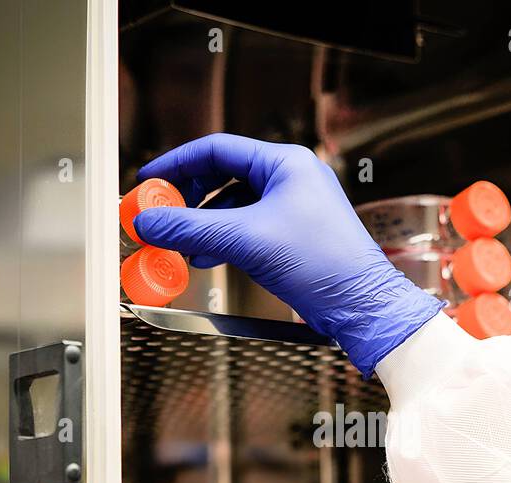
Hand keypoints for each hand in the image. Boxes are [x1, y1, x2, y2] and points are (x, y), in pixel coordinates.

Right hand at [134, 134, 442, 377]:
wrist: (362, 305)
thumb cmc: (322, 264)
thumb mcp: (245, 241)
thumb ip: (191, 228)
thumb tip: (148, 222)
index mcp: (285, 162)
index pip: (216, 149)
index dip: (176, 164)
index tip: (148, 182)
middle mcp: (291, 177)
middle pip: (223, 176)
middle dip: (188, 199)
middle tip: (161, 217)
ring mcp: (294, 206)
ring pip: (233, 205)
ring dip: (204, 224)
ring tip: (181, 246)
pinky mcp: (294, 234)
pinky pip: (248, 227)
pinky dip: (223, 241)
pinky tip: (206, 258)